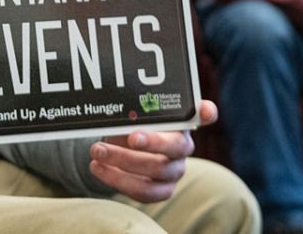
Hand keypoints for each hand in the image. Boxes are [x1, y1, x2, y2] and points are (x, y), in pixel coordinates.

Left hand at [88, 99, 217, 202]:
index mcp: (182, 121)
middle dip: (148, 143)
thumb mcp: (133, 112)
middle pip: (173, 147)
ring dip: (121, 163)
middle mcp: (184, 147)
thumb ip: (132, 110)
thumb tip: (117, 110)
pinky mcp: (162, 190)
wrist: (125, 145)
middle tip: (125, 137)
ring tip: (96, 152)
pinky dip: (116, 180)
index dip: (206, 112)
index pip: (204, 114)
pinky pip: (143, 192)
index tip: (205, 109)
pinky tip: (97, 168)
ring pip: (154, 173)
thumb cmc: (132, 122)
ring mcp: (174, 171)